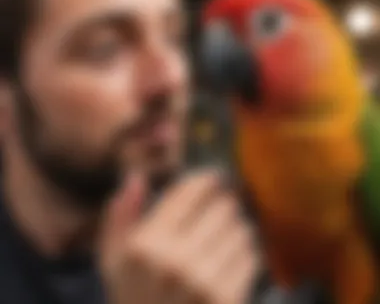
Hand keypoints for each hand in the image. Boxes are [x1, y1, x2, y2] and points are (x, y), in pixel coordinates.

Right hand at [99, 170, 259, 303]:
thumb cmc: (133, 297)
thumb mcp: (112, 258)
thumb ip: (120, 215)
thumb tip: (137, 177)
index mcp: (146, 244)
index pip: (189, 192)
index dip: (208, 179)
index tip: (215, 179)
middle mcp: (175, 260)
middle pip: (222, 207)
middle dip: (225, 203)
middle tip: (223, 207)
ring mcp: (204, 282)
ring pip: (240, 229)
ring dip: (236, 227)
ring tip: (225, 235)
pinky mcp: (227, 300)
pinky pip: (251, 256)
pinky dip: (245, 252)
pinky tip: (231, 259)